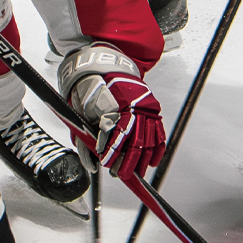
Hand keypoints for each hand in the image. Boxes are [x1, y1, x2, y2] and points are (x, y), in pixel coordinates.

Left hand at [59, 43, 164, 176]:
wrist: (106, 68)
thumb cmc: (93, 90)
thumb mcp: (83, 111)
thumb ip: (87, 139)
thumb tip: (91, 162)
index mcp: (115, 104)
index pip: (116, 134)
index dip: (112, 152)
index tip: (106, 163)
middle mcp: (134, 107)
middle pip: (135, 141)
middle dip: (127, 162)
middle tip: (120, 174)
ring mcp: (146, 109)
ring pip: (148, 140)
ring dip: (142, 160)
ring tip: (136, 174)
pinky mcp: (153, 110)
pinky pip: (159, 134)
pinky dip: (157, 150)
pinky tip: (152, 162)